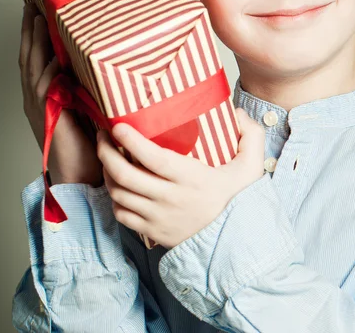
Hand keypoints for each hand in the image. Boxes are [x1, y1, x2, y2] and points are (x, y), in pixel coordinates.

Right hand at [19, 2, 102, 186]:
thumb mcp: (90, 104)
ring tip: (40, 20)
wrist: (82, 173)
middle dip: (31, 31)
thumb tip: (105, 62)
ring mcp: (40, 106)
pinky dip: (48, 73)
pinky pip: (45, 90)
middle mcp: (38, 96)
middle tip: (32, 5)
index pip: (39, 57)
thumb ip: (90, 85)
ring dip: (36, 44)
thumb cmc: (90, 141)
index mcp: (47, 92)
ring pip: (34, 68)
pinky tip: (54, 59)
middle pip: (30, 56)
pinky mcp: (49, 117)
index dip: (37, 35)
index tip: (39, 10)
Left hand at [96, 108, 264, 248]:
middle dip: (106, 152)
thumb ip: (251, 135)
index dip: (131, 141)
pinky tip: (117, 184)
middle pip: (125, 174)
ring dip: (107, 173)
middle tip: (103, 135)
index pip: (153, 157)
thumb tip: (235, 113)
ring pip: (119, 194)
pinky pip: (121, 215)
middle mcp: (170, 198)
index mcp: (191, 178)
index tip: (118, 126)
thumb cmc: (238, 200)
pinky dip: (114, 197)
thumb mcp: (251, 166)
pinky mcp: (151, 232)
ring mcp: (158, 217)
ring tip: (107, 155)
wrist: (234, 243)